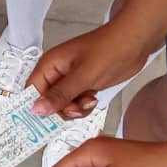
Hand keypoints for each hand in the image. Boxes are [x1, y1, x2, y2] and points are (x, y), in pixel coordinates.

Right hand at [28, 21, 157, 117]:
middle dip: (61, 110)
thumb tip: (37, 109)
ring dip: (75, 109)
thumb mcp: (83, 76)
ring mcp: (70, 80)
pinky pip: (75, 104)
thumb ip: (59, 95)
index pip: (31, 92)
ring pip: (62, 106)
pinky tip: (93, 98)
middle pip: (46, 103)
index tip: (42, 123)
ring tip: (88, 100)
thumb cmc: (111, 48)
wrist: (135, 42)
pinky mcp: (82, 85)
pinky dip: (84, 106)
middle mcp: (57, 73)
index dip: (35, 108)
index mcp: (50, 65)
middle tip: (76, 107)